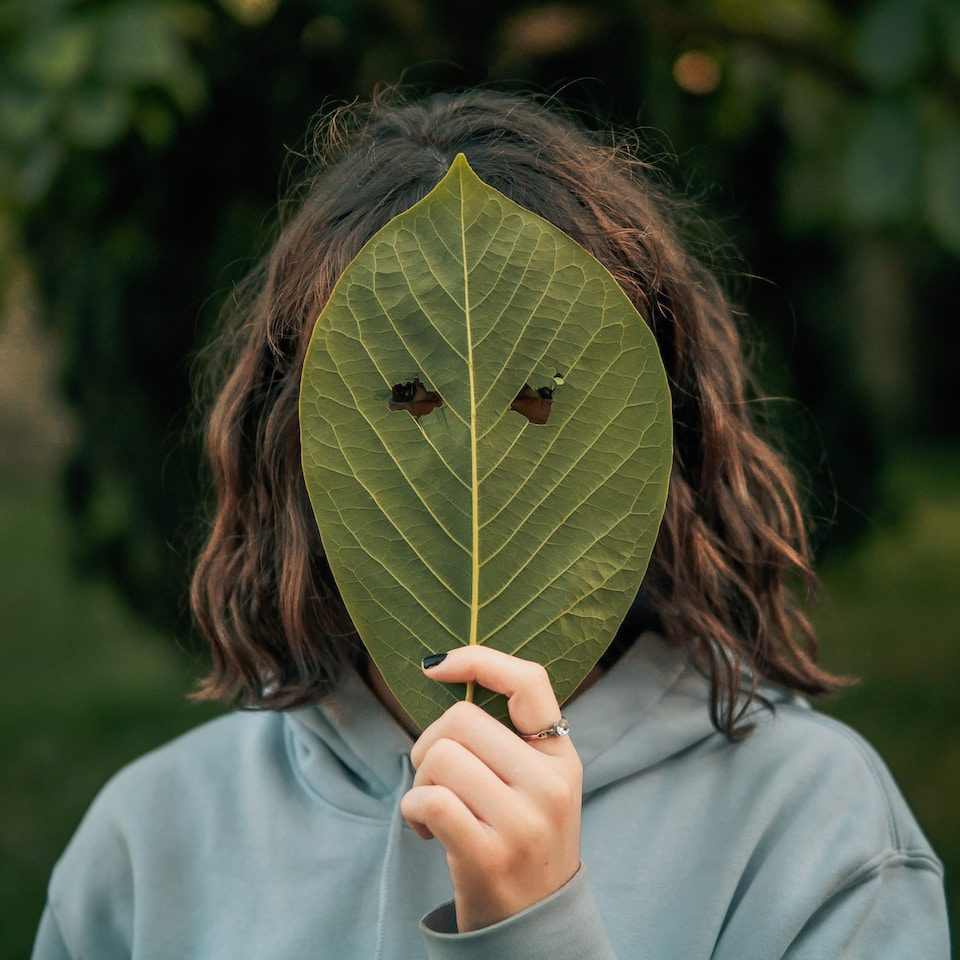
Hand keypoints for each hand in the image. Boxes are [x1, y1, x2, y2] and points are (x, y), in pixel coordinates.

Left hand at [400, 646, 582, 931]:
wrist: (532, 927)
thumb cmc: (518, 841)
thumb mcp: (534, 784)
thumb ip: (505, 737)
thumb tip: (443, 669)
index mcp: (560, 756)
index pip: (529, 681)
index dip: (478, 659)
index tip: (435, 665)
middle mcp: (550, 784)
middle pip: (461, 719)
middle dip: (429, 744)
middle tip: (434, 778)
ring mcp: (524, 822)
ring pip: (440, 757)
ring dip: (420, 781)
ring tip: (435, 810)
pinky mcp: (491, 856)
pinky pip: (428, 799)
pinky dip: (412, 810)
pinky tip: (428, 831)